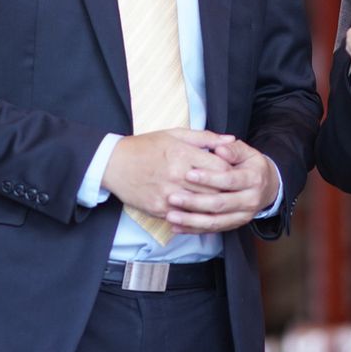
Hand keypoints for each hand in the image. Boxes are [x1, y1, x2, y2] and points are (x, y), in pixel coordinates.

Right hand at [101, 129, 236, 217]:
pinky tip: (203, 213)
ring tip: (225, 204)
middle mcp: (178, 175)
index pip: (220, 166)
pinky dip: (196, 216)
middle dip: (228, 190)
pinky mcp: (159, 209)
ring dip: (215, 206)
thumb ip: (205, 137)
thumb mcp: (175, 134)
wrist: (113, 164)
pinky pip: (185, 217)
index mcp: (183, 154)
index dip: (232, 170)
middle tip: (236, 191)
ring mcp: (169, 194)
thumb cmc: (145, 146)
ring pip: (202, 206)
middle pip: (215, 189)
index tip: (236, 172)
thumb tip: (230, 139)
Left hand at [162, 138, 279, 234]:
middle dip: (195, 202)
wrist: (268, 187)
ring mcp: (242, 216)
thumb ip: (233, 149)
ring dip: (191, 221)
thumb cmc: (251, 166)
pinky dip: (193, 230)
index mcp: (253, 179)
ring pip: (215, 222)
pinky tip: (177, 227)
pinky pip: (212, 230)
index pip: (229, 180)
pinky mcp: (234, 225)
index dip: (209, 178)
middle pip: (220, 204)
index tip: (188, 174)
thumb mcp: (247, 152)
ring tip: (171, 216)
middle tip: (173, 197)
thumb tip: (220, 148)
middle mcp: (250, 200)